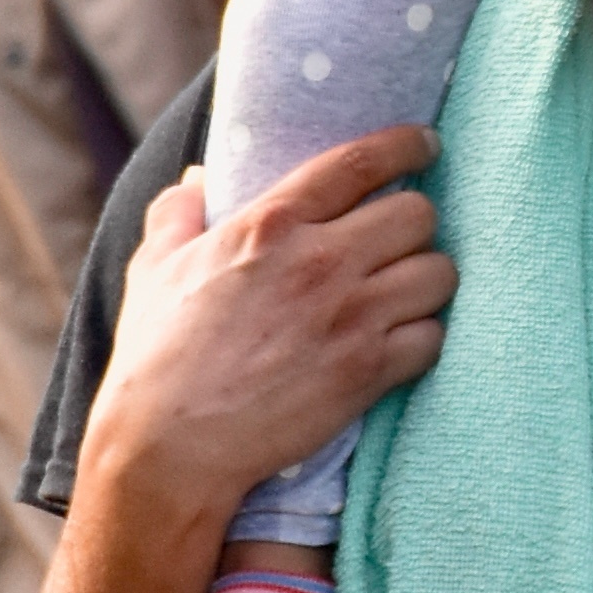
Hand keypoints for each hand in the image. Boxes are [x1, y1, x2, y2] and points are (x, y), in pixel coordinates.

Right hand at [82, 129, 454, 517]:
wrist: (171, 447)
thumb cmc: (156, 358)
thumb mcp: (153, 269)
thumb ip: (177, 214)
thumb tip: (195, 181)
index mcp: (270, 224)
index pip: (360, 162)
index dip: (405, 145)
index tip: (424, 145)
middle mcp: (320, 261)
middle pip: (417, 214)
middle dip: (416, 222)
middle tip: (401, 238)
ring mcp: (349, 318)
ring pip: (438, 274)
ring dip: (427, 280)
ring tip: (406, 290)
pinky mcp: (367, 373)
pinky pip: (433, 337)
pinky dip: (424, 338)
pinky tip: (402, 342)